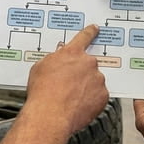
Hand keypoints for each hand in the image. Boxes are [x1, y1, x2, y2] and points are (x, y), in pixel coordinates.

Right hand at [0, 25, 108, 143]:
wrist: (50, 115)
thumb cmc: (42, 93)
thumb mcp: (40, 68)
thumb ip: (53, 58)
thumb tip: (58, 56)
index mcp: (72, 53)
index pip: (84, 37)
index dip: (90, 32)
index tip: (96, 29)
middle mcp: (88, 63)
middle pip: (88, 64)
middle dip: (81, 73)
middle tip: (69, 85)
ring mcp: (97, 79)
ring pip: (94, 81)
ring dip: (86, 87)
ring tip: (71, 99)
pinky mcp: (103, 95)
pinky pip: (98, 96)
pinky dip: (91, 100)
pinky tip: (78, 105)